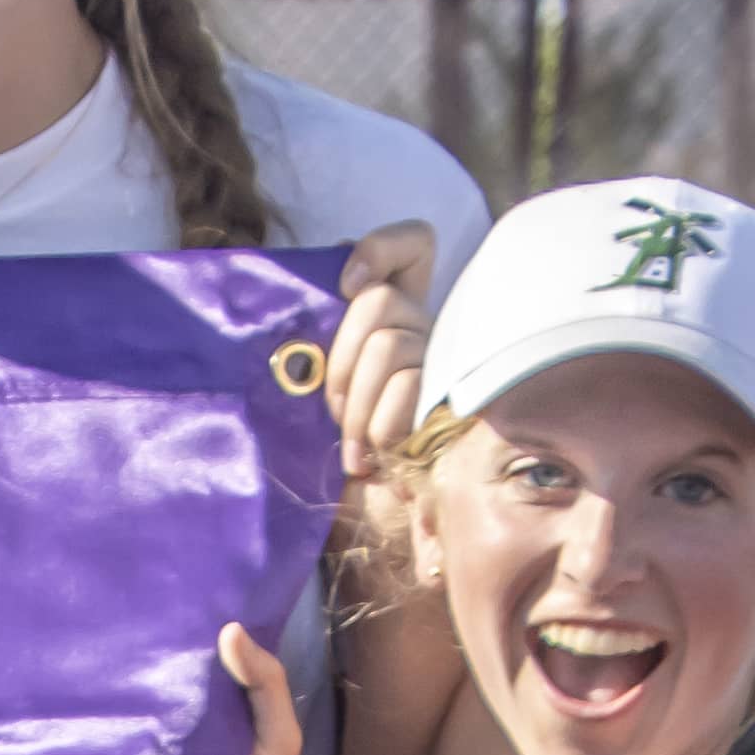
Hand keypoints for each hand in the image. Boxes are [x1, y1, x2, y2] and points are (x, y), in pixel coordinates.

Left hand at [324, 218, 436, 481]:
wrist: (355, 510)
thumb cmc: (321, 446)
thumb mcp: (309, 385)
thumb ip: (312, 338)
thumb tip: (307, 304)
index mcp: (391, 312)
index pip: (414, 245)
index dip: (382, 248)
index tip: (346, 283)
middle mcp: (422, 327)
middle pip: (378, 302)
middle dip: (340, 360)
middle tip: (330, 408)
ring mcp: (438, 361)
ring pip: (387, 347)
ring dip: (354, 404)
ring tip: (349, 442)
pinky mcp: (447, 400)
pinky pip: (407, 388)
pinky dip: (377, 426)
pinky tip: (371, 454)